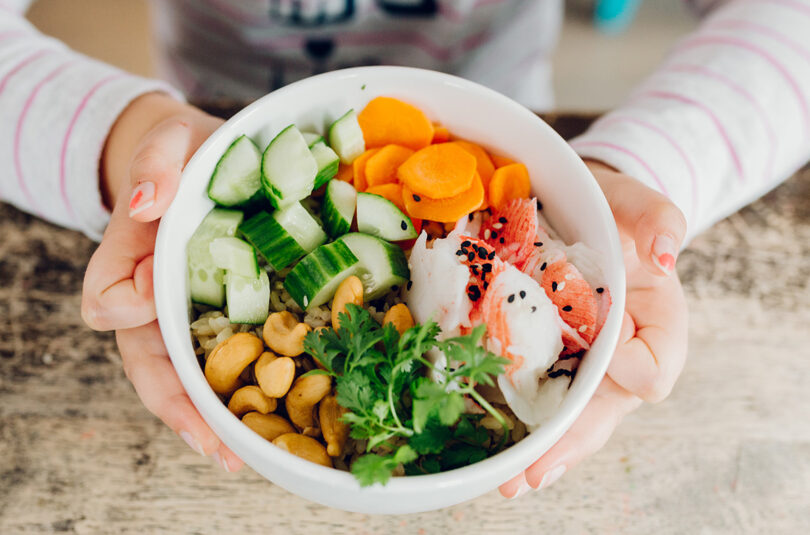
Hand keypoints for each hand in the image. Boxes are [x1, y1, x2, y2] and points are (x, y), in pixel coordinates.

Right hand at [81, 94, 242, 470]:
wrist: (205, 156)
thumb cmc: (183, 151)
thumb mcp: (167, 140)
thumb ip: (154, 162)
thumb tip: (148, 204)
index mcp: (127, 258)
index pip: (108, 302)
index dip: (129, 308)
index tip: (157, 294)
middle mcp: (150, 296)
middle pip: (146, 363)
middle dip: (177, 406)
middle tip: (214, 447)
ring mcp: (185, 311)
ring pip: (184, 375)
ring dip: (210, 416)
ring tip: (241, 454)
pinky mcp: (224, 313)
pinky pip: (224, 358)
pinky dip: (240, 390)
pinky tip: (267, 418)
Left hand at [499, 160, 688, 497]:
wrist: (575, 208)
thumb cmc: (613, 211)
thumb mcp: (637, 203)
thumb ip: (658, 218)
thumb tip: (665, 254)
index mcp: (656, 326)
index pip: (654, 368)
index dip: (631, 369)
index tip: (610, 356)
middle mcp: (620, 356)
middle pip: (603, 412)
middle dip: (570, 443)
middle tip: (535, 473)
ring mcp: (582, 364)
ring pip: (569, 419)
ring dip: (541, 452)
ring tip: (510, 482)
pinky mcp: (545, 359)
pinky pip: (537, 398)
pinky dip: (519, 425)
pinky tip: (495, 452)